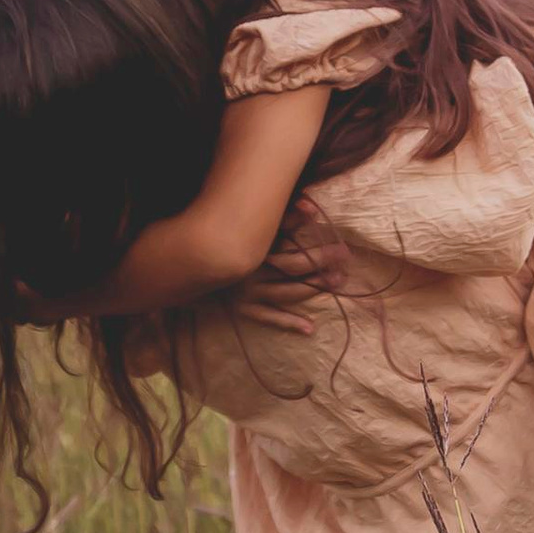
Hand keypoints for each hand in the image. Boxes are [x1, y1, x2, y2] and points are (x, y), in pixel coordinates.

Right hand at [234, 206, 349, 337]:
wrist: (189, 269)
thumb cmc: (223, 241)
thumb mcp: (250, 227)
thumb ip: (281, 217)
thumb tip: (309, 205)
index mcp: (253, 247)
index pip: (287, 238)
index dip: (310, 236)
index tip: (337, 239)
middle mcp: (252, 269)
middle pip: (293, 266)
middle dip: (321, 262)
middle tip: (344, 256)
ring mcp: (248, 292)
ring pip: (287, 292)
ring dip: (313, 288)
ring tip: (338, 281)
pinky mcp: (243, 309)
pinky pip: (269, 318)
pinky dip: (289, 323)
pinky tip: (309, 327)